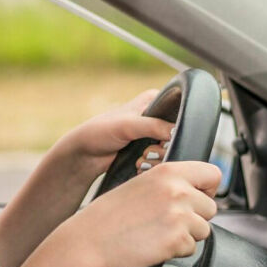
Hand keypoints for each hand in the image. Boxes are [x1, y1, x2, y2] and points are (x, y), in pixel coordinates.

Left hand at [48, 89, 174, 178]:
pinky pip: (163, 160)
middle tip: (148, 152)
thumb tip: (177, 132)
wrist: (85, 155)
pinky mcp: (149, 150)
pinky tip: (140, 165)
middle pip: (178, 135)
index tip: (163, 140)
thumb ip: (153, 126)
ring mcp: (153, 134)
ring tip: (140, 159)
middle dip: (164, 148)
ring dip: (157, 159)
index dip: (176, 129)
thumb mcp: (127, 125)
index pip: (180, 112)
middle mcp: (156, 115)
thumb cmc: (100, 132)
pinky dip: (153, 166)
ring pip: (172, 150)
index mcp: (154, 100)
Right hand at [60, 160, 219, 266]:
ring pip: (204, 229)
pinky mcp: (177, 240)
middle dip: (195, 217)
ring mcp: (179, 216)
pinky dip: (176, 250)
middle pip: (210, 206)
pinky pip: (191, 248)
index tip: (197, 196)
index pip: (212, 173)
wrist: (90, 241)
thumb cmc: (109, 216)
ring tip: (158, 232)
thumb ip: (169, 184)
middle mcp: (177, 190)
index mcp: (167, 171)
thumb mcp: (140, 184)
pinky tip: (155, 244)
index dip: (207, 188)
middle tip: (167, 221)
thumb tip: (196, 192)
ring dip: (186, 235)